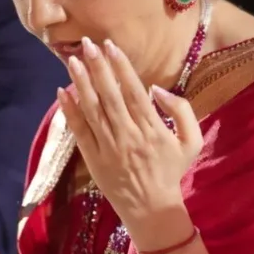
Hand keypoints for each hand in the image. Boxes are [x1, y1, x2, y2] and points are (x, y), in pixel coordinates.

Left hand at [59, 38, 202, 229]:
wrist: (152, 209)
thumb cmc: (172, 170)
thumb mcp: (191, 141)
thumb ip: (182, 111)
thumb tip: (157, 89)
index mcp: (153, 129)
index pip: (134, 92)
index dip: (121, 68)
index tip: (111, 46)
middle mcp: (128, 136)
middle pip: (110, 97)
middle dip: (98, 68)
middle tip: (87, 44)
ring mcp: (108, 148)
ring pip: (92, 111)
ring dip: (81, 84)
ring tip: (72, 60)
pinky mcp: (93, 159)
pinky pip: (80, 132)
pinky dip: (69, 112)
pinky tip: (62, 92)